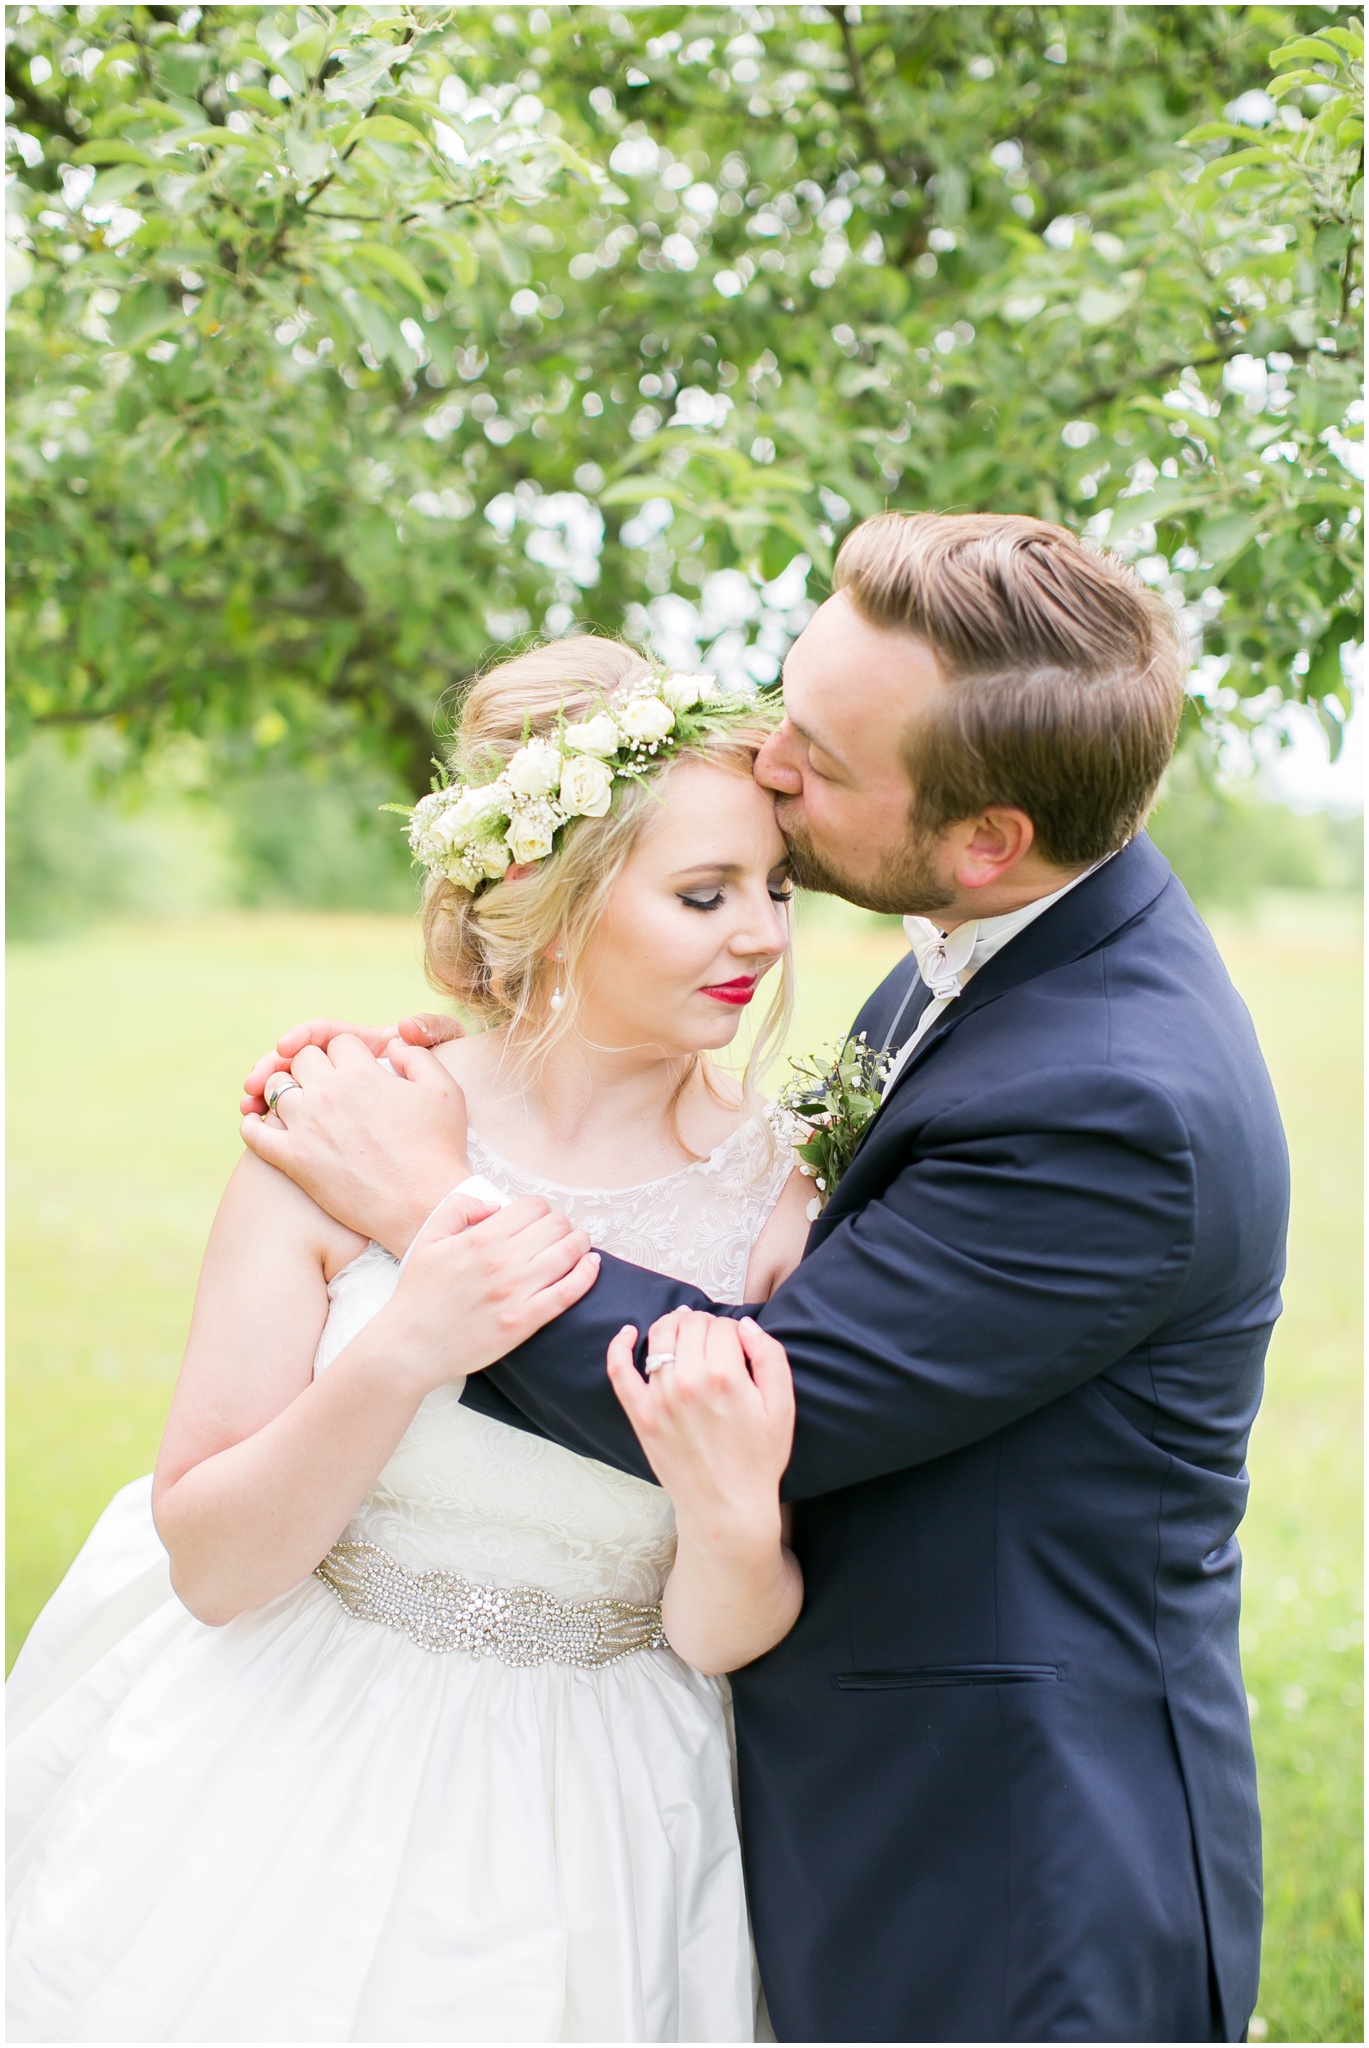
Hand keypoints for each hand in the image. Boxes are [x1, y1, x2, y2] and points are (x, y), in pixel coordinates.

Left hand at [241, 1033, 470, 1255]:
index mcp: (362, 1073)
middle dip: (315, 1065)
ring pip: (274, 1088)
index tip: (355, 1069)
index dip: (348, 1053)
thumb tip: (391, 1044)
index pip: (337, 1042)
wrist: (424, 1206)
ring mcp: (306, 1127)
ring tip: (302, 1103)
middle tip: (329, 1084)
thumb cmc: (438, 1149)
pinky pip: (254, 1132)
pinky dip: (252, 1122)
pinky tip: (261, 1122)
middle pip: (302, 1059)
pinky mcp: (293, 1161)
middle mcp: (328, 1094)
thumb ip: (415, 1056)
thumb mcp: (443, 1089)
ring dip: (286, 1089)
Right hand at [380, 1189, 599, 1393]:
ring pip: (569, 1251)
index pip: (532, 1207)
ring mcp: (516, 1292)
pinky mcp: (525, 1321)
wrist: (411, 1345)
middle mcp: (502, 1261)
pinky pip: (569, 1291)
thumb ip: (459, 1207)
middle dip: (560, 1225)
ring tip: (577, 1246)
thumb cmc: (418, 1293)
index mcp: (480, 1238)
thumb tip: (495, 1204)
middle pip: (556, 1225)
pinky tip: (591, 1265)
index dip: (539, 1210)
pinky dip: (587, 1274)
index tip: (537, 1221)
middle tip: (557, 1235)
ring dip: (579, 1243)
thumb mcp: (428, 1238)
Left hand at [606, 1310, 794, 1541]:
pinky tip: (628, 1333)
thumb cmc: (758, 1460)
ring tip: (683, 1327)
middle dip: (705, 1323)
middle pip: (691, 1325)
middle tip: (714, 1338)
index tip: (737, 1344)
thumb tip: (747, 1325)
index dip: (733, 1329)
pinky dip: (619, 1346)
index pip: (723, 1326)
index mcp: (726, 1376)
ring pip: (660, 1336)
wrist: (727, 1508)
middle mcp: (688, 1381)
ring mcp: (659, 1398)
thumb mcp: (782, 1406)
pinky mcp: (641, 1415)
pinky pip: (620, 1371)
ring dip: (673, 1324)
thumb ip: (770, 1356)